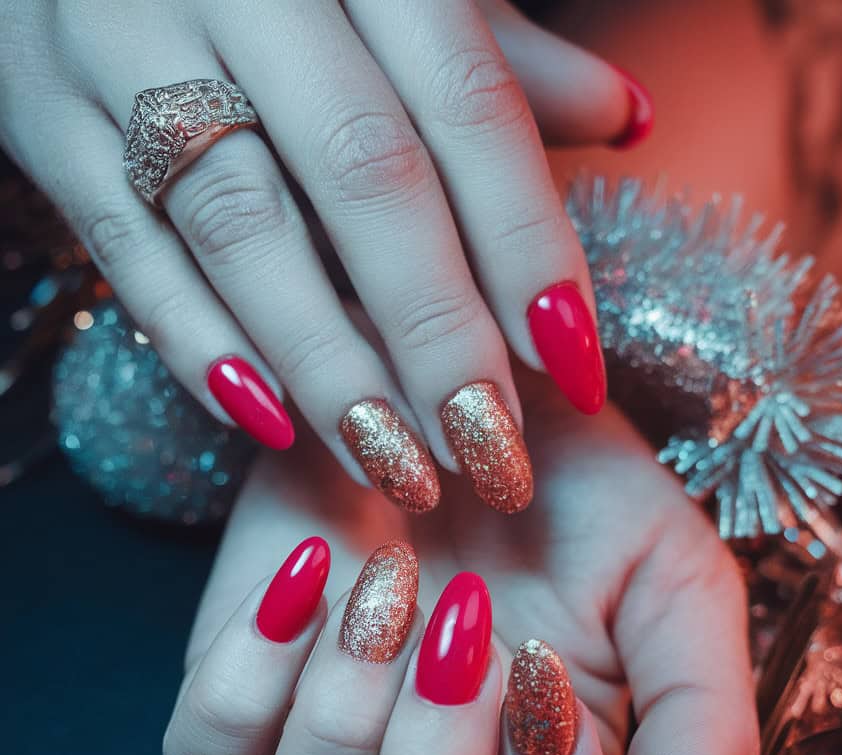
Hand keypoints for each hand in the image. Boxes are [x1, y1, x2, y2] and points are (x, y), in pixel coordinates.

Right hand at [1, 0, 649, 513]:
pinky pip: (129, 251)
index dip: (529, 246)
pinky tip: (270, 425)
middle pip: (368, 180)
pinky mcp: (44, 119)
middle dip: (439, 336)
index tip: (574, 369)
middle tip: (491, 454)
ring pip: (247, 227)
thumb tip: (627, 119)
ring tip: (396, 465)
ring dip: (331, 365)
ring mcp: (126, 45)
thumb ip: (499, 55)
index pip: (470, 107)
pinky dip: (200, 344)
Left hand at [163, 367, 757, 754]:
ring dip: (345, 728)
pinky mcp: (235, 703)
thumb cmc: (582, 496)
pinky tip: (311, 573)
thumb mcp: (680, 588)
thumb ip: (700, 734)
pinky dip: (251, 682)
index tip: (542, 654)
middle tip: (466, 618)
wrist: (467, 385)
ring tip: (390, 587)